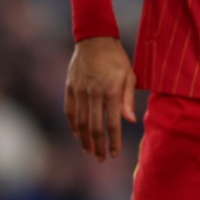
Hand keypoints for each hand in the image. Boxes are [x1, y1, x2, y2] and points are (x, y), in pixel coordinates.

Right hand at [65, 36, 136, 161]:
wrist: (94, 39)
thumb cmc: (116, 58)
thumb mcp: (129, 75)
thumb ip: (129, 99)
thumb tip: (130, 120)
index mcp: (111, 91)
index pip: (112, 123)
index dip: (113, 141)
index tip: (115, 154)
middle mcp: (94, 94)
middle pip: (94, 127)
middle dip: (98, 146)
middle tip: (101, 159)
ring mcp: (79, 91)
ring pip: (80, 122)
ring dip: (84, 139)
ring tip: (89, 151)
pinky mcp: (69, 88)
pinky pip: (69, 111)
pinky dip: (73, 125)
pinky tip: (77, 134)